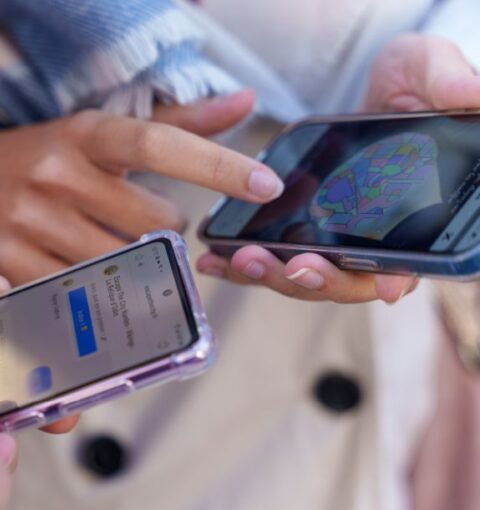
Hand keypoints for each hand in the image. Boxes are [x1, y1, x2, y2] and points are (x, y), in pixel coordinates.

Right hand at [0, 90, 282, 284]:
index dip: (215, 164)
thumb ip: (176, 122)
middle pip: (152, 221)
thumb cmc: (51, 156)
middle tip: (145, 226)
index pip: (158, 142)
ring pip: (120, 262)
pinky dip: (96, 289)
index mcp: (85, 134)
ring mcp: (31, 221)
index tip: (266, 185)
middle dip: (166, 231)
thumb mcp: (101, 131)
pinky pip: (80, 292)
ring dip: (133, 262)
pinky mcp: (11, 263)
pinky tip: (88, 274)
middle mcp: (57, 173)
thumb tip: (244, 101)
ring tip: (113, 247)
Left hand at [198, 34, 479, 303]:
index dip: (387, 277)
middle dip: (314, 279)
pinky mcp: (302, 231)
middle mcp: (376, 239)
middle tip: (289, 266)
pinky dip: (242, 262)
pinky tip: (213, 258)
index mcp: (416, 218)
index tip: (370, 280)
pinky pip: (274, 255)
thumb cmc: (412, 82)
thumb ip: (448, 82)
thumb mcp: (430, 71)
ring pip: (304, 276)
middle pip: (347, 281)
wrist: (377, 88)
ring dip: (271, 275)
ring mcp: (336, 239)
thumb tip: (472, 99)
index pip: (408, 264)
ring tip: (239, 259)